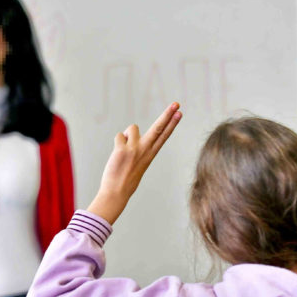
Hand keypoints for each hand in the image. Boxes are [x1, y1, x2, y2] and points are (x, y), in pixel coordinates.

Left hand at [87, 102, 181, 224]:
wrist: (116, 193)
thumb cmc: (126, 179)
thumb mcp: (138, 163)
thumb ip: (137, 148)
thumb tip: (128, 132)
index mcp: (150, 154)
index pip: (164, 136)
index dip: (172, 123)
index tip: (179, 113)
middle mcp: (144, 150)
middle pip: (158, 128)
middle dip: (167, 115)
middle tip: (176, 103)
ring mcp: (134, 149)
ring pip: (132, 128)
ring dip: (127, 135)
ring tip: (124, 151)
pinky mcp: (122, 149)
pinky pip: (119, 136)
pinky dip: (117, 142)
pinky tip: (116, 155)